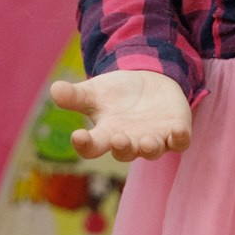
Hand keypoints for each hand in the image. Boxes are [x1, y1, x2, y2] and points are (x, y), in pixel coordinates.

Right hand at [49, 69, 193, 161]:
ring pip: (152, 151)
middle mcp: (129, 142)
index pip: (91, 147)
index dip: (84, 144)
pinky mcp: (175, 132)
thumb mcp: (94, 91)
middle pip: (124, 152)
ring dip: (149, 147)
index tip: (77, 136)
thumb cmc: (116, 93)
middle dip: (122, 147)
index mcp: (106, 135)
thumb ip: (75, 95)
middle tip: (118, 139)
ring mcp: (153, 139)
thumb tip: (54, 89)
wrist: (148, 82)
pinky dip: (179, 138)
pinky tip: (178, 131)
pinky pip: (179, 142)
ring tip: (146, 142)